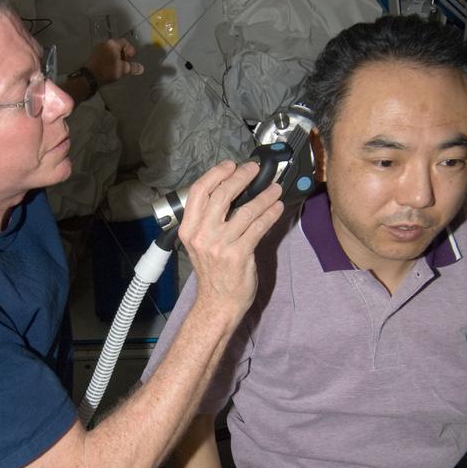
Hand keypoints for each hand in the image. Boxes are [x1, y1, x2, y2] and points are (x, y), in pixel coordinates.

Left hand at [85, 37, 142, 85]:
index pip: (125, 42)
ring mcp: (98, 49)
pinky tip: (111, 66)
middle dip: (123, 53)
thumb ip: (133, 67)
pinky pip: (104, 54)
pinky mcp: (93, 55)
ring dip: (116, 56)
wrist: (90, 77)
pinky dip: (109, 58)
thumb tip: (141, 68)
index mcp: (112, 44)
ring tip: (119, 65)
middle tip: (127, 61)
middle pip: (117, 45)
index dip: (130, 49)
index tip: (132, 56)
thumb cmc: (107, 71)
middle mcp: (104, 44)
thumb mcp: (123, 70)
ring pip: (110, 50)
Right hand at [179, 160, 283, 319]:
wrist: (218, 303)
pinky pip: (258, 227)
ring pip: (246, 210)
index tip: (231, 165)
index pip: (199, 191)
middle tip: (254, 169)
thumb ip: (209, 219)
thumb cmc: (212, 272)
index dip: (216, 174)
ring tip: (275, 188)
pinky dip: (270, 214)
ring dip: (264, 195)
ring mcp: (220, 245)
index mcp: (189, 229)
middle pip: (222, 195)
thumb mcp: (200, 243)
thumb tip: (232, 190)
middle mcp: (202, 235)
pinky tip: (277, 207)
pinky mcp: (238, 254)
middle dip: (241, 177)